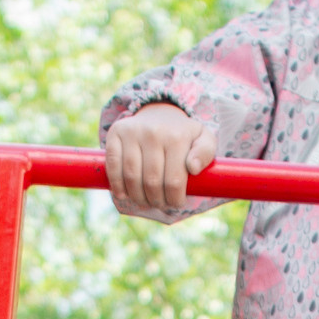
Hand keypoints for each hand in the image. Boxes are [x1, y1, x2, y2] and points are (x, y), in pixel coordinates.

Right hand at [104, 102, 216, 220]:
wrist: (160, 114)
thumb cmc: (183, 135)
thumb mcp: (203, 139)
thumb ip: (206, 152)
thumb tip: (193, 168)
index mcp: (177, 137)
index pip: (174, 181)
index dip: (174, 199)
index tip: (176, 203)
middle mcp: (153, 133)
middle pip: (152, 182)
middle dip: (157, 200)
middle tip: (160, 204)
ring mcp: (132, 132)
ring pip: (131, 177)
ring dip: (138, 197)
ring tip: (144, 201)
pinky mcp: (115, 133)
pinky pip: (113, 165)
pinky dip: (117, 184)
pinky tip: (123, 194)